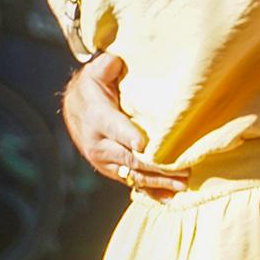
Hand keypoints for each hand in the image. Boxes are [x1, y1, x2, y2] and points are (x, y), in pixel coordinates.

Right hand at [62, 52, 189, 199]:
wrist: (76, 108)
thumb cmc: (95, 85)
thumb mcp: (98, 71)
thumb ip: (107, 65)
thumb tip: (114, 61)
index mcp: (97, 117)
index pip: (114, 128)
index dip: (129, 136)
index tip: (145, 145)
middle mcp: (98, 143)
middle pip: (129, 158)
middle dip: (156, 166)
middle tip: (183, 168)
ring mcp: (104, 160)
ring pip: (132, 174)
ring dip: (158, 181)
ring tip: (183, 184)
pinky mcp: (111, 169)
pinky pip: (130, 182)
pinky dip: (150, 191)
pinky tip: (169, 198)